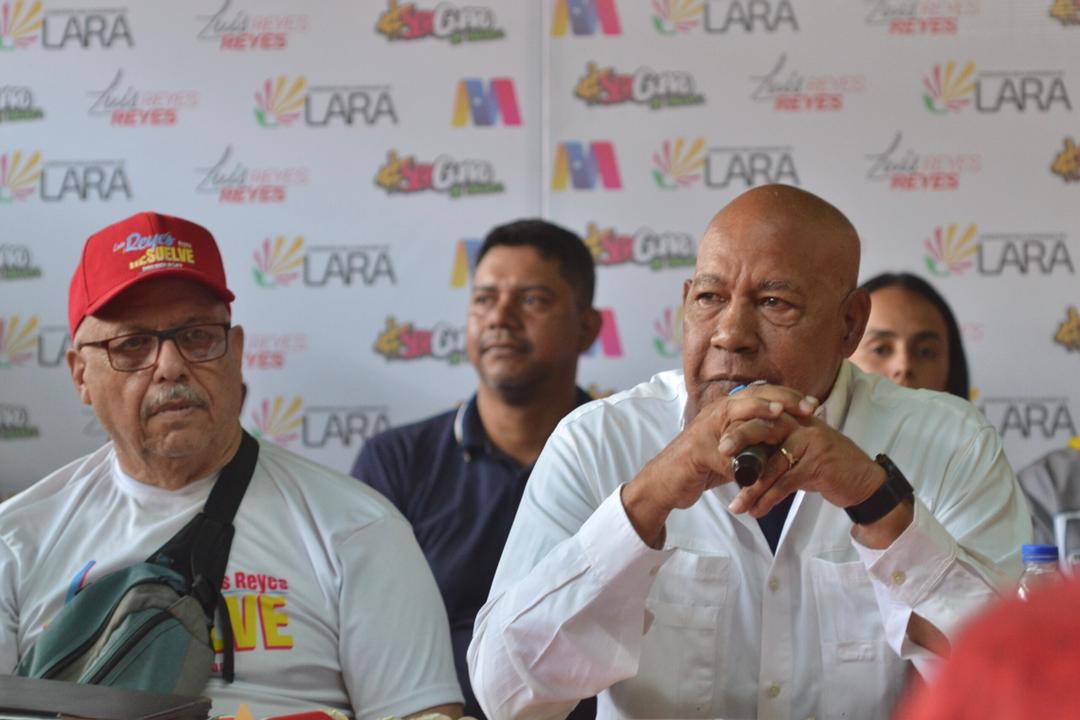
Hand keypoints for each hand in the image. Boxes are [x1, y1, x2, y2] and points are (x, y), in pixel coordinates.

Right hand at [622, 384, 817, 545]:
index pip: (762, 394)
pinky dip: (739, 445)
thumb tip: (785, 439)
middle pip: (753, 396)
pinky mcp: (698, 450)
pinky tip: (757, 449)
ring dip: (759, 412)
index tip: (813, 405)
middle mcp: (718, 412)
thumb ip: (755, 440)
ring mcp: (706, 428)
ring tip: (783, 415)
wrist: (669, 481)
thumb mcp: (735, 449)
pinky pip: (722, 445)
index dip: (788, 397)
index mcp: (729, 409)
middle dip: (782, 399)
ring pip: (736, 413)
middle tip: (809, 408)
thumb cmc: (703, 465)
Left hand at [722, 412, 884, 517]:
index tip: (719, 438)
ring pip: (770, 465)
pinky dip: (767, 499)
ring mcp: (810, 442)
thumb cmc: (826, 467)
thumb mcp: (800, 452)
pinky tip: (756, 511)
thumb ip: (776, 449)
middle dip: (738, 440)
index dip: (740, 425)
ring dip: (751, 489)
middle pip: (762, 430)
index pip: (762, 416)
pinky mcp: (816, 464)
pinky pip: (784, 483)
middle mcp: (801, 425)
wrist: (863, 481)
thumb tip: (742, 458)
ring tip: (736, 506)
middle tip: (719, 453)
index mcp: (794, 419)